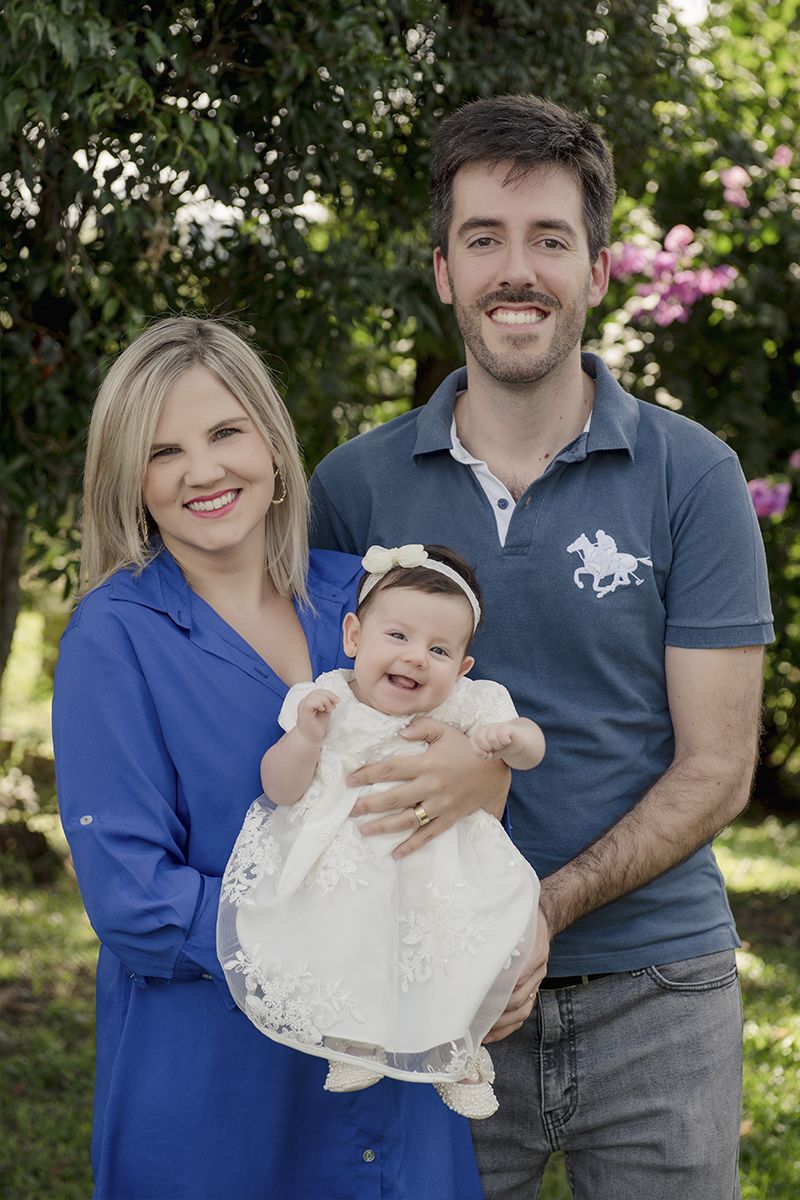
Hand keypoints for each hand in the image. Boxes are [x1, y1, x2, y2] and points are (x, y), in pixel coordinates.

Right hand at [295, 689, 338, 744]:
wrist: (310, 739)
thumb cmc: (316, 726)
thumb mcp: (325, 712)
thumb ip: (328, 704)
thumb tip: (335, 698)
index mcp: (309, 701)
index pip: (319, 691)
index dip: (329, 694)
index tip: (338, 701)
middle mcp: (304, 701)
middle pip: (317, 691)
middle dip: (329, 696)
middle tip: (333, 706)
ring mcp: (303, 706)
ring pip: (315, 695)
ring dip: (325, 701)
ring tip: (327, 710)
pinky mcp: (303, 711)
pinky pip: (311, 702)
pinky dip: (320, 704)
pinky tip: (322, 710)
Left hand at [346, 718, 510, 858]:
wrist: (498, 770)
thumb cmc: (468, 749)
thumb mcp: (446, 731)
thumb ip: (422, 727)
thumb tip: (399, 732)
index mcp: (427, 763)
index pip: (390, 770)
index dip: (368, 775)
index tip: (350, 781)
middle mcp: (431, 786)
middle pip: (393, 798)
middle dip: (368, 805)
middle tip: (350, 810)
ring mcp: (441, 804)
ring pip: (407, 819)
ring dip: (383, 826)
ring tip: (364, 830)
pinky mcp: (450, 817)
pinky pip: (428, 835)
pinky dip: (411, 846)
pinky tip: (395, 854)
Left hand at [470, 721, 517, 760]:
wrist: (516, 745)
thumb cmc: (500, 749)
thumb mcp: (489, 755)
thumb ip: (481, 755)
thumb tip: (485, 754)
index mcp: (479, 733)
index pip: (471, 741)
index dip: (479, 751)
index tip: (487, 754)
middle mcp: (486, 727)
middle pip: (480, 739)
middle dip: (488, 748)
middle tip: (495, 748)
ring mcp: (496, 725)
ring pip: (492, 739)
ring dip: (498, 746)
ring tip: (502, 745)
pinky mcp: (507, 726)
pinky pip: (502, 735)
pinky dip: (505, 742)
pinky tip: (507, 741)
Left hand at [483, 907, 549, 1042]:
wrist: (542, 918)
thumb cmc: (519, 918)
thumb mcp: (510, 920)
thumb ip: (496, 932)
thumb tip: (467, 936)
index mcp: (532, 951)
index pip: (515, 977)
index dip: (496, 989)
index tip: (474, 994)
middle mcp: (537, 969)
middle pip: (517, 998)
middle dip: (493, 1009)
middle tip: (470, 1013)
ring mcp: (537, 980)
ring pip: (522, 1010)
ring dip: (499, 1023)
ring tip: (478, 1029)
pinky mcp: (533, 987)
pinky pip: (523, 1013)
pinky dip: (506, 1027)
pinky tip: (489, 1034)